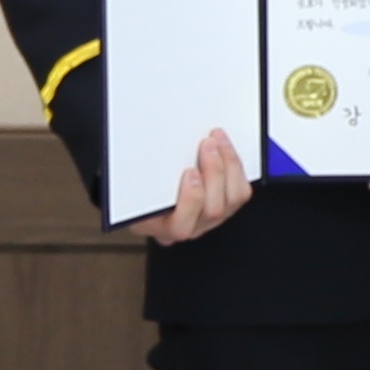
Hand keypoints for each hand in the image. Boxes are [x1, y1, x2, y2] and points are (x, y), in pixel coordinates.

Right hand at [128, 127, 252, 243]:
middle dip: (214, 172)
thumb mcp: (129, 184)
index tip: (190, 172)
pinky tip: (225, 149)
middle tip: (207, 145)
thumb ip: (139, 174)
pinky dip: (236, 167)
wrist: (145, 194)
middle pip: (213, 209)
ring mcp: (209, 220)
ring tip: (217, 141)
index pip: (180, 227)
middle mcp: (187, 228)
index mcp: (158, 227)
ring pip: (232, 200)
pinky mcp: (226, 208)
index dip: (191, 199)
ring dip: (228, 166)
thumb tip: (139, 149)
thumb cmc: (134, 189)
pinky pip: (240, 191)